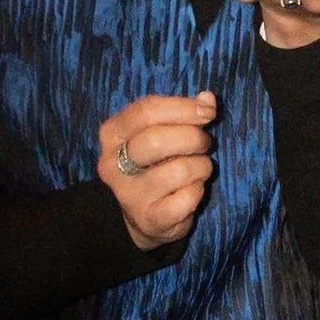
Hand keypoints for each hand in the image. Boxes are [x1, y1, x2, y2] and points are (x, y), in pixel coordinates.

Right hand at [97, 91, 216, 250]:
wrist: (140, 217)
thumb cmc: (153, 164)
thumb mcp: (158, 132)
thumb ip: (181, 112)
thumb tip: (208, 99)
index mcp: (112, 134)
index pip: (146, 110)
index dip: (182, 107)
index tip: (208, 111)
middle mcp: (113, 164)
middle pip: (157, 140)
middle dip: (193, 138)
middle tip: (205, 144)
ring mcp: (129, 195)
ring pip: (178, 170)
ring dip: (201, 166)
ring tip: (199, 168)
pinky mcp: (149, 219)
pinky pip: (186, 199)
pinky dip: (198, 192)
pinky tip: (191, 191)